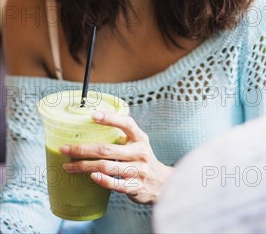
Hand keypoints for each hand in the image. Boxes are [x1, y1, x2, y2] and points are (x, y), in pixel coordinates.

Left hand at [59, 112, 173, 204]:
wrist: (162, 183)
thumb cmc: (142, 158)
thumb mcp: (138, 143)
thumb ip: (122, 135)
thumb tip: (92, 125)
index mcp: (140, 138)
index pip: (126, 123)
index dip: (109, 118)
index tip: (92, 115)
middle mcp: (140, 152)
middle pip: (106, 149)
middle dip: (82, 149)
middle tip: (64, 148)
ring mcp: (138, 170)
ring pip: (106, 167)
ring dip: (84, 166)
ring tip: (68, 166)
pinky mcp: (135, 187)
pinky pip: (115, 184)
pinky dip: (101, 181)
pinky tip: (90, 177)